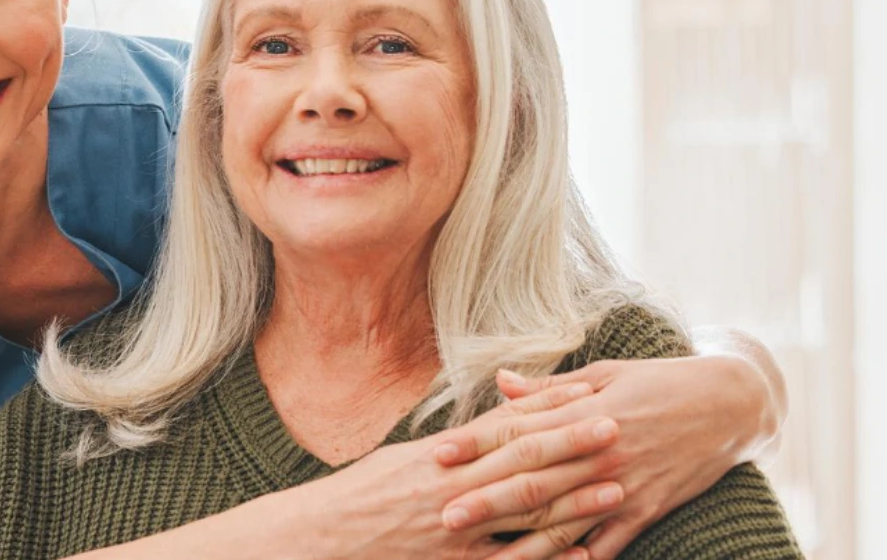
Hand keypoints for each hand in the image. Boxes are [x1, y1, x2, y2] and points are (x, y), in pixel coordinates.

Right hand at [293, 382, 624, 559]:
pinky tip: (585, 552)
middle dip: (573, 445)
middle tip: (618, 428)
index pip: (504, 426)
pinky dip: (550, 559)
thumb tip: (492, 422)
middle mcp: (452, 489)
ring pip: (526, 513)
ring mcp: (456, 530)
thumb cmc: (360, 497)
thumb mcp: (402, 460)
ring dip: (576, 500)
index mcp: (439, 457)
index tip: (587, 396)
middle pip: (523, 462)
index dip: (549, 411)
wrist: (322, 539)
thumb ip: (453, 446)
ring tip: (616, 486)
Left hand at [442, 358, 765, 558]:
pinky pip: (610, 541)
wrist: (732, 404)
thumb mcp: (604, 374)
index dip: (475, 443)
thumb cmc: (660, 382)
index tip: (437, 454)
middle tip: (444, 515)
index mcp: (583, 412)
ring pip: (565, 516)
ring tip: (484, 551)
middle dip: (486, 498)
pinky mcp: (648, 507)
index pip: (518, 430)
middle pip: (533, 479)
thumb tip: (500, 382)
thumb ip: (549, 389)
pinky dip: (583, 558)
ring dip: (521, 537)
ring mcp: (625, 483)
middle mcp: (600, 451)